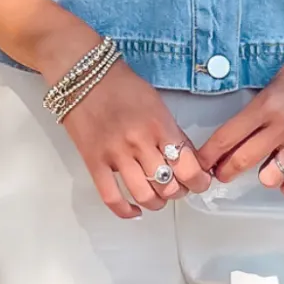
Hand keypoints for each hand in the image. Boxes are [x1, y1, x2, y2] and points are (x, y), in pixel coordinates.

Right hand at [61, 59, 211, 218]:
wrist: (83, 73)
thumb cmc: (121, 84)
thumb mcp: (157, 103)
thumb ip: (171, 131)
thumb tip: (187, 158)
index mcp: (160, 125)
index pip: (188, 166)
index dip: (198, 181)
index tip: (200, 183)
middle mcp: (140, 142)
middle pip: (168, 185)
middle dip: (178, 192)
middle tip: (178, 187)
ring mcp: (115, 154)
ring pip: (144, 196)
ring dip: (156, 203)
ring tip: (158, 198)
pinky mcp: (94, 161)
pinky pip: (111, 197)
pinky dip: (125, 210)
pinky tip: (134, 210)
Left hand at [196, 54, 283, 196]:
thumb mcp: (271, 87)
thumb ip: (254, 114)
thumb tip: (234, 140)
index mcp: (265, 105)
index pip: (227, 136)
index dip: (209, 154)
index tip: (202, 163)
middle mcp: (283, 126)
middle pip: (242, 160)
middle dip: (226, 172)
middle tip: (223, 173)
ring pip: (270, 177)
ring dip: (263, 176)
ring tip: (266, 167)